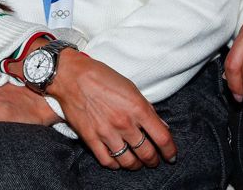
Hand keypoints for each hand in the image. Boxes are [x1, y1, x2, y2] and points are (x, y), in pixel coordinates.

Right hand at [48, 51, 176, 169]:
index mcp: (138, 108)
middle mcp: (124, 123)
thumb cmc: (102, 77)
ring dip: (136, 165)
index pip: (162, 138)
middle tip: (155, 161)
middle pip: (147, 153)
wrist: (71, 76)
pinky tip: (118, 161)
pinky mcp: (90, 138)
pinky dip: (116, 165)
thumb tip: (161, 126)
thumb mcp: (131, 87)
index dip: (170, 151)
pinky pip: (107, 161)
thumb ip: (147, 108)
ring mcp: (106, 133)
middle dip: (154, 161)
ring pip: (128, 161)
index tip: (171, 156)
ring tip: (137, 163)